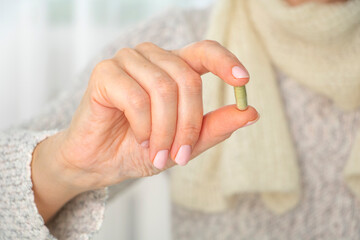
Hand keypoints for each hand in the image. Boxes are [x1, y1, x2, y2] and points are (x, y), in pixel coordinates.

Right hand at [31, 40, 258, 221]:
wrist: (100, 162)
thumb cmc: (141, 148)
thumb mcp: (185, 143)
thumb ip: (215, 127)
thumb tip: (251, 112)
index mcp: (173, 68)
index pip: (205, 51)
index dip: (225, 61)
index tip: (243, 80)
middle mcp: (152, 58)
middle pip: (187, 79)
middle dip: (188, 124)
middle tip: (180, 155)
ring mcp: (127, 61)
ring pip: (163, 88)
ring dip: (165, 130)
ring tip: (158, 153)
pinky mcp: (105, 73)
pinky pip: (136, 97)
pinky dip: (143, 125)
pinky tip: (140, 140)